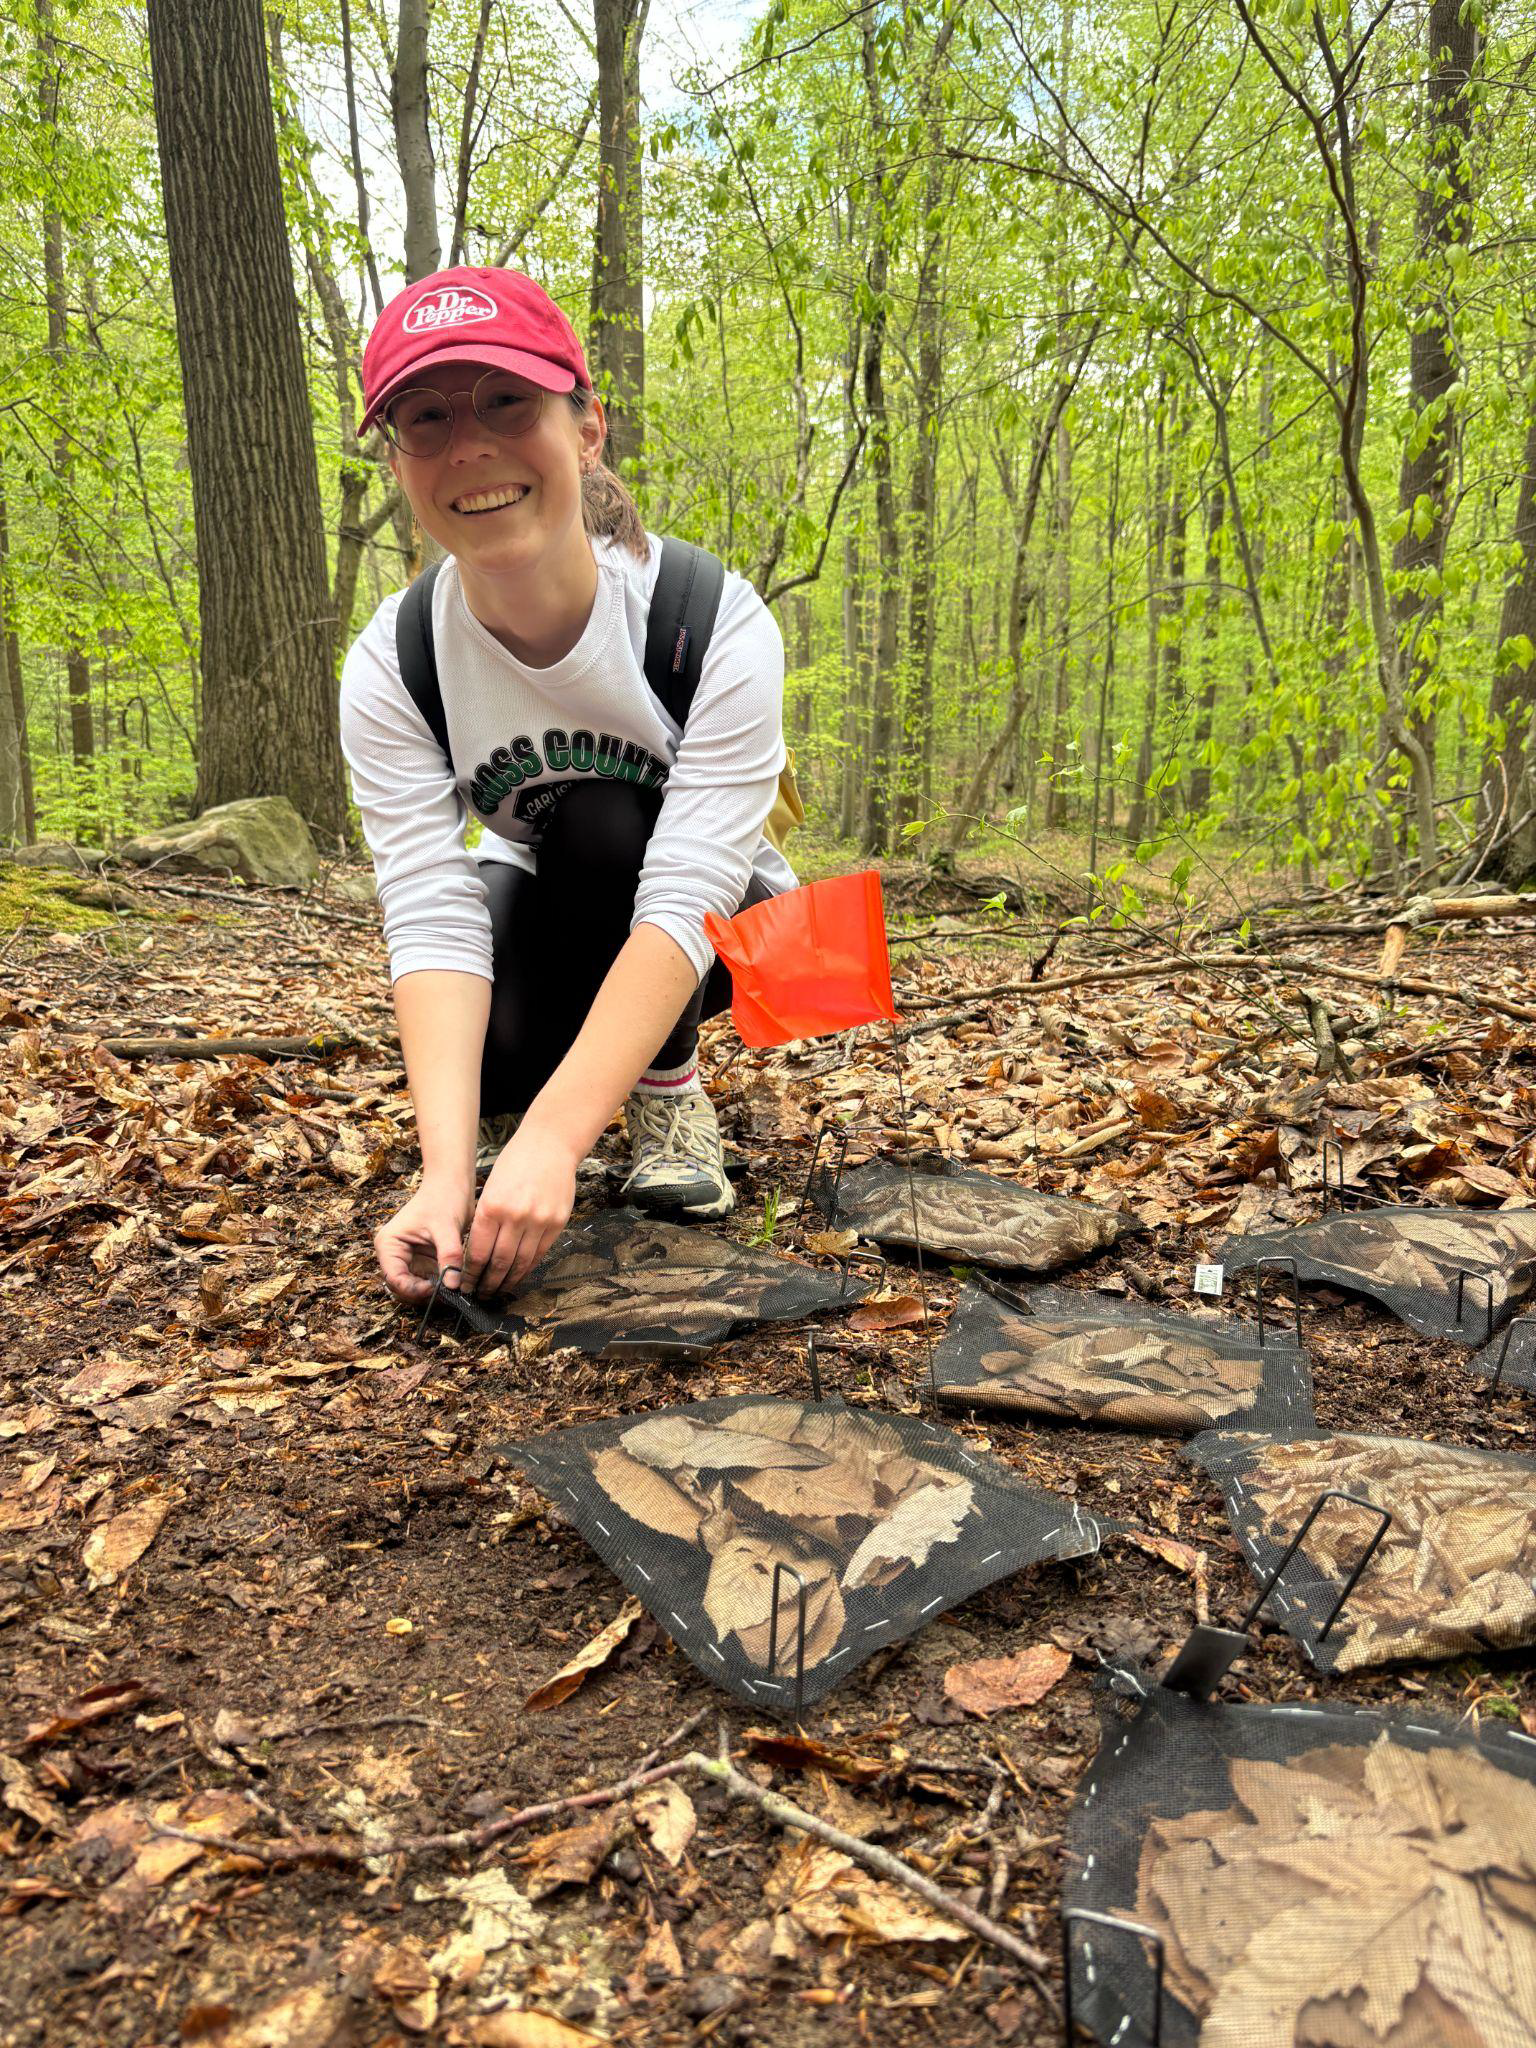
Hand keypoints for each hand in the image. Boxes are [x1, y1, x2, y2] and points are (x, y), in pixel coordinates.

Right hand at [375, 1176, 472, 1303]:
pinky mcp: (425, 1262)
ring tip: (455, 1290)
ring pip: (417, 1289)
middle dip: (425, 1295)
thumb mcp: (446, 1227)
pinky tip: (457, 1284)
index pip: (394, 1279)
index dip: (414, 1289)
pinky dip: (442, 1287)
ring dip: (434, 1293)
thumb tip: (452, 1284)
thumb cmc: (443, 1198)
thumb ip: (449, 1256)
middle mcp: (395, 1255)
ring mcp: (410, 1260)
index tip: (437, 1289)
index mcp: (388, 1244)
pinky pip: (431, 1282)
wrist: (452, 1184)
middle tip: (449, 1295)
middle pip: (404, 1288)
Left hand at [462, 1122, 577, 1296]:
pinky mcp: (557, 1223)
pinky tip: (519, 1274)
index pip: (477, 1251)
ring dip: (508, 1280)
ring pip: (521, 1262)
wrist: (551, 1144)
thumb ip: (485, 1219)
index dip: (470, 1273)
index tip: (465, 1284)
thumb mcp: (490, 1187)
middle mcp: (515, 1216)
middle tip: (481, 1293)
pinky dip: (528, 1267)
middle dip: (487, 1282)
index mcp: (491, 1207)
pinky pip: (540, 1253)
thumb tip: (478, 1253)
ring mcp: (539, 1221)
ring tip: (499, 1289)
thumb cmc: (516, 1163)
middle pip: (499, 1262)